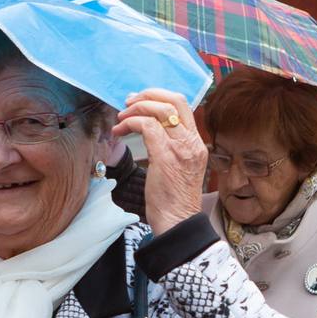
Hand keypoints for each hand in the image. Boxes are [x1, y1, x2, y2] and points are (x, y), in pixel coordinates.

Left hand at [113, 88, 205, 231]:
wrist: (178, 222)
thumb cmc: (173, 200)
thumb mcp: (178, 167)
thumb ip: (171, 147)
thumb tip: (149, 128)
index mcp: (196, 143)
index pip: (182, 105)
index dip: (159, 96)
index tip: (140, 101)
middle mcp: (192, 142)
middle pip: (174, 100)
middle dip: (147, 95)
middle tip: (128, 103)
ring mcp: (181, 148)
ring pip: (160, 110)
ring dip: (135, 109)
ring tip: (120, 119)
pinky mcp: (166, 156)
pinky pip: (147, 126)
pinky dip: (131, 123)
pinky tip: (120, 131)